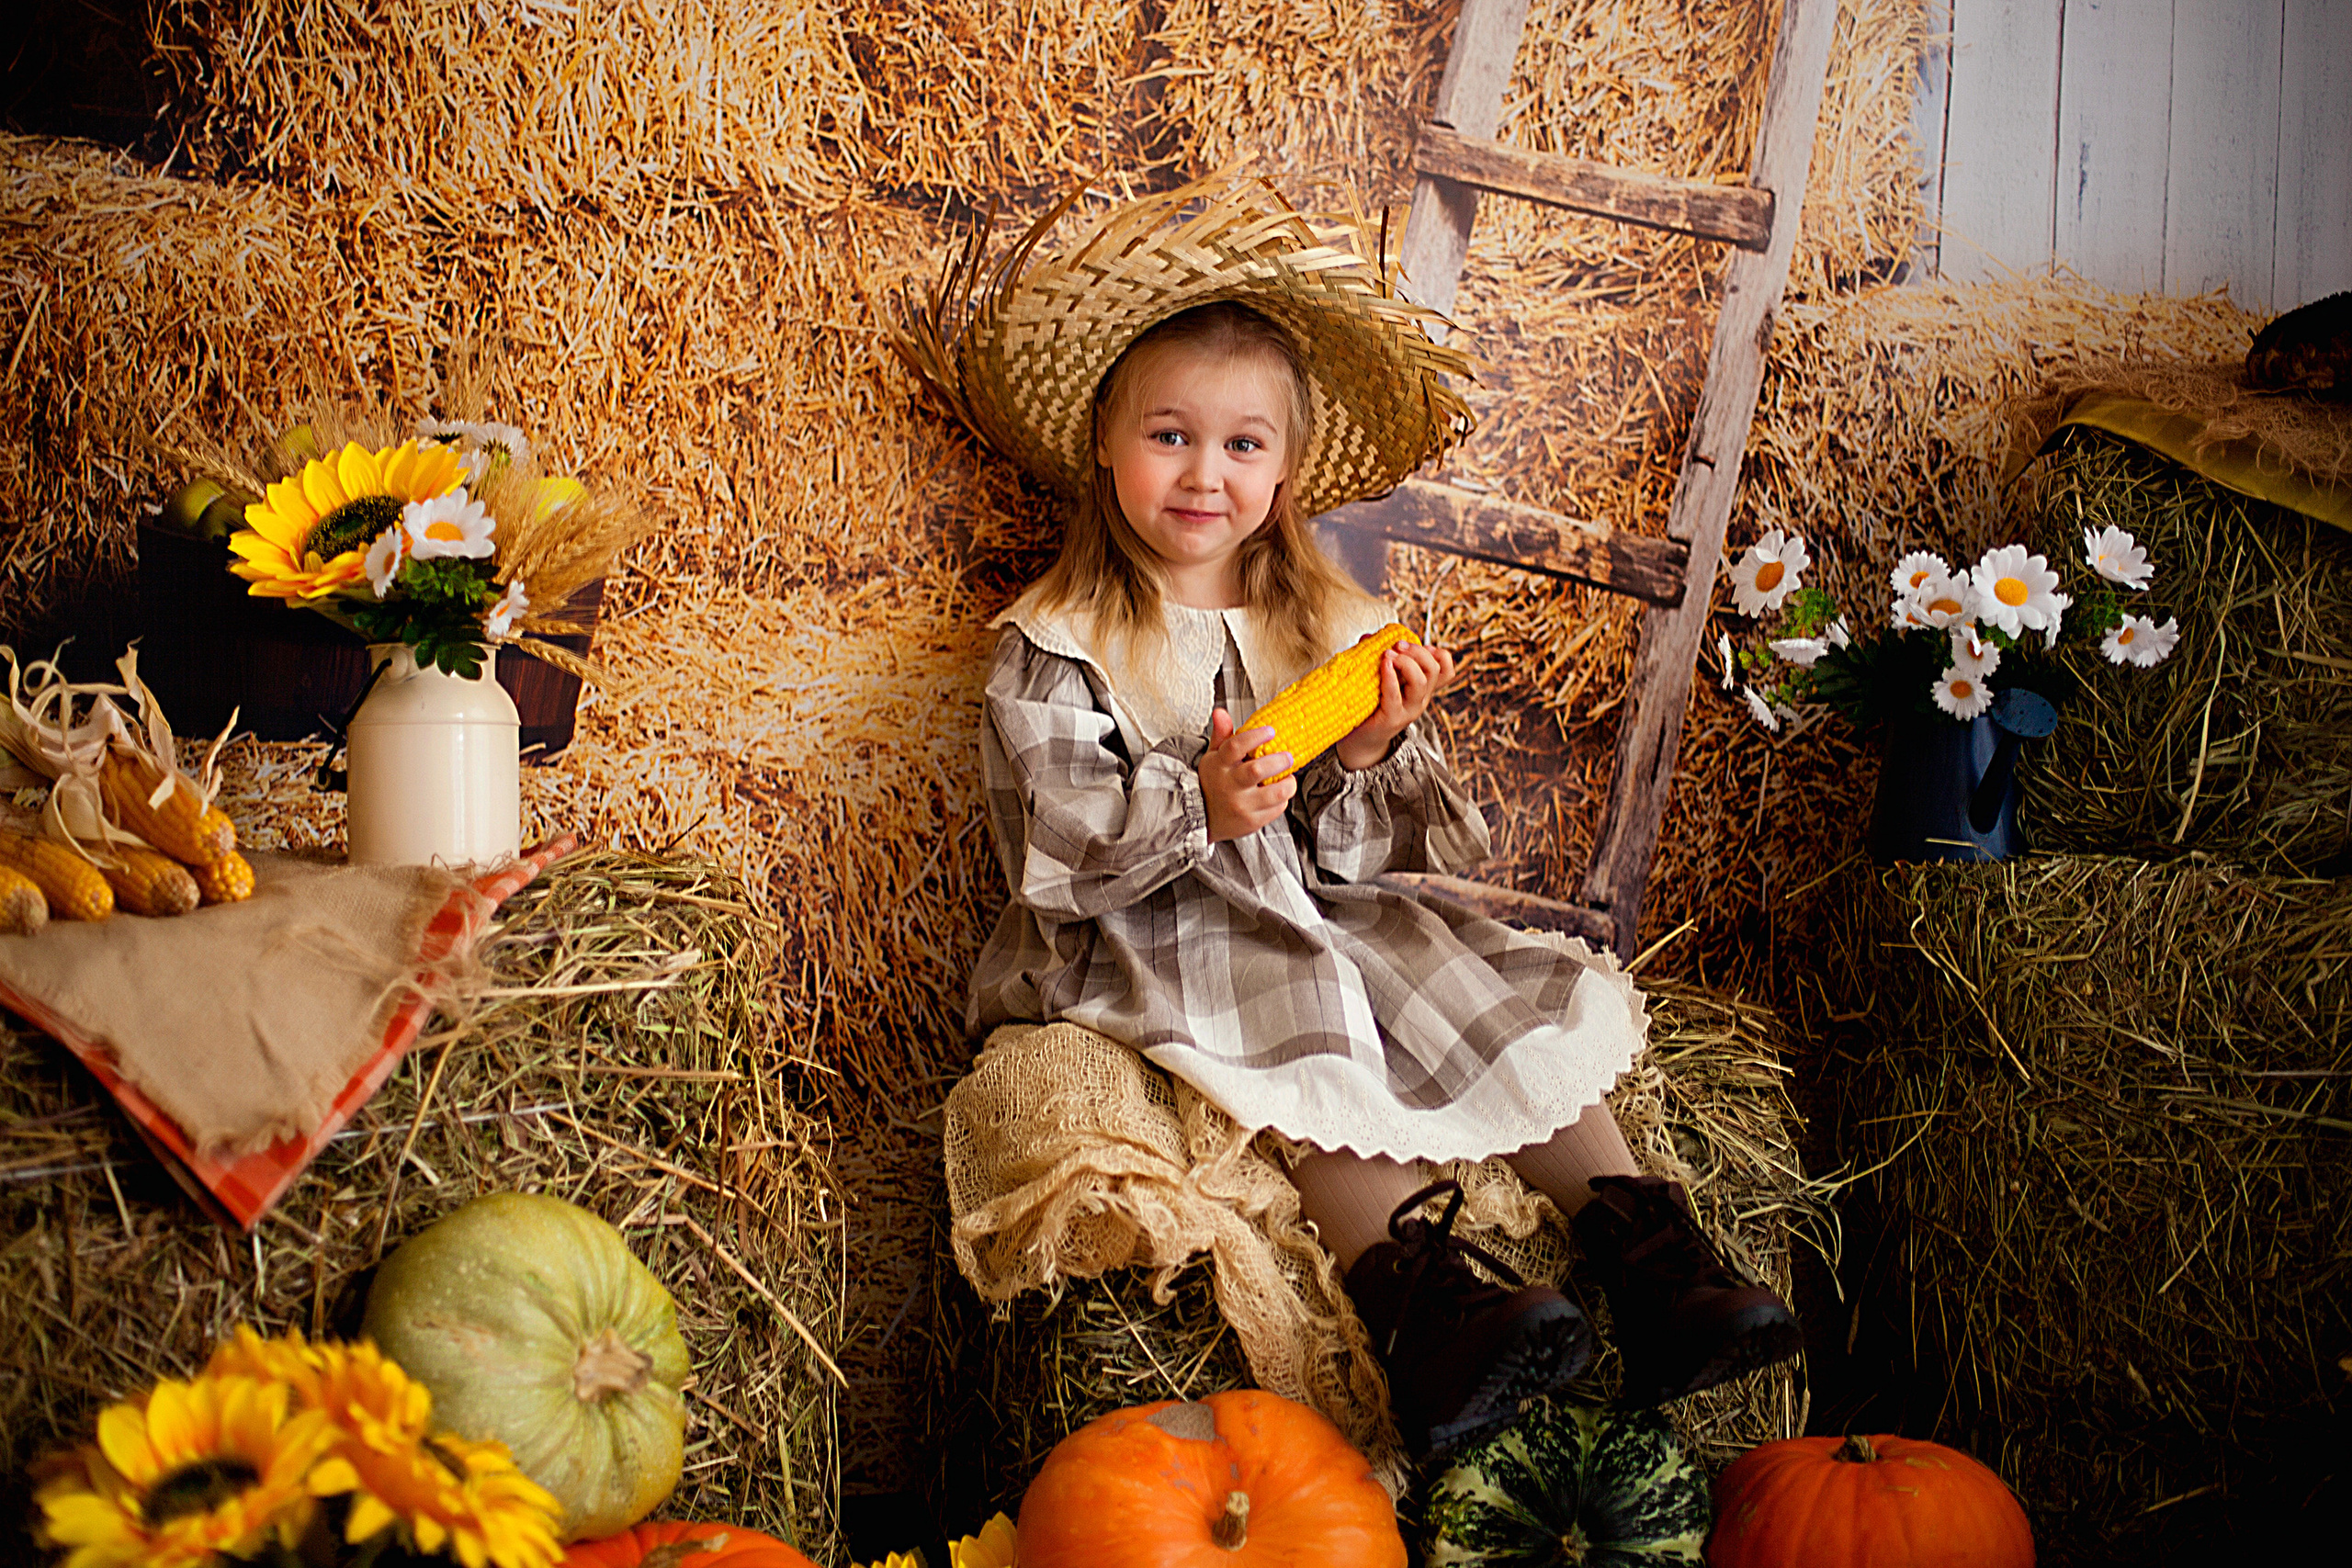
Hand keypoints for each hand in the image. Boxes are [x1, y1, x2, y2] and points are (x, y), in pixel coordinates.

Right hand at [1199, 707, 1295, 842]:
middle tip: (1288, 756)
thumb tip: (1221, 711)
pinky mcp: (1252, 821)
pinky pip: (1277, 808)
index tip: (1271, 730)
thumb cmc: (1214, 782)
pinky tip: (1278, 793)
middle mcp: (1229, 786)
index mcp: (1219, 765)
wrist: (1203, 818)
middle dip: (1279, 760)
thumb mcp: (1213, 757)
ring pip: (1275, 793)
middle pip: (1258, 770)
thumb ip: (1221, 735)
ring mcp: (1241, 805)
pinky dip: (1282, 799)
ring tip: (1288, 777)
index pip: (1235, 746)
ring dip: (1288, 783)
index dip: (1255, 736)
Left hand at [1333, 640, 1456, 771]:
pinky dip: (1390, 677)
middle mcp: (1420, 699)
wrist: (1359, 738)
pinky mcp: (1392, 719)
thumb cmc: (1369, 704)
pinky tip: (1383, 665)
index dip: (1440, 654)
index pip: (1446, 671)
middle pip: (1434, 670)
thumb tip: (1369, 636)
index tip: (1422, 645)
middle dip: (1417, 652)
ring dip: (1406, 662)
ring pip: (1421, 682)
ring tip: (1388, 655)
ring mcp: (1408, 710)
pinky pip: (1395, 696)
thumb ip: (1378, 656)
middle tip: (1397, 645)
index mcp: (1422, 688)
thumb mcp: (1379, 676)